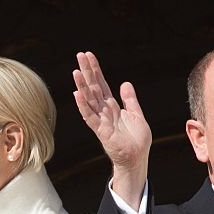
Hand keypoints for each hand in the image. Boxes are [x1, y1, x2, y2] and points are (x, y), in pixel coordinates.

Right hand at [73, 51, 151, 206]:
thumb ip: (130, 99)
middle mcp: (104, 111)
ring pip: (89, 100)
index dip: (95, 70)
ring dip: (82, 85)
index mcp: (112, 106)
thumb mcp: (136, 114)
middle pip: (93, 88)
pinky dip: (83, 105)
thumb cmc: (137, 140)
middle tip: (79, 55)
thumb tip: (125, 83)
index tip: (89, 56)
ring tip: (76, 72)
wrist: (137, 158)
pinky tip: (78, 94)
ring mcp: (101, 120)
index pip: (101, 84)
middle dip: (87, 71)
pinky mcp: (101, 131)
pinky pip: (90, 117)